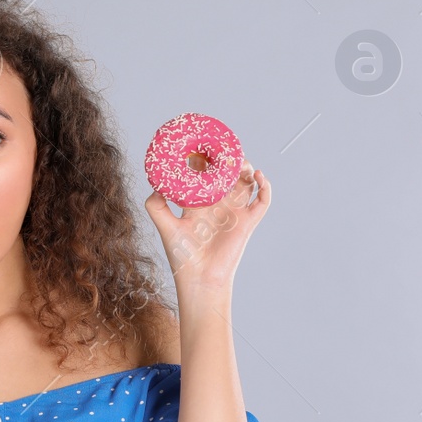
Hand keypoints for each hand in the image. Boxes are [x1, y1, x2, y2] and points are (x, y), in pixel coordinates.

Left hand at [144, 159, 269, 291]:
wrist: (200, 278)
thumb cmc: (182, 255)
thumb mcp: (165, 227)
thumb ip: (156, 206)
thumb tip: (156, 185)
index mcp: (199, 202)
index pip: (204, 174)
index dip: (205, 159)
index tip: (202, 144)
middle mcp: (218, 204)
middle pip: (227, 174)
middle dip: (227, 159)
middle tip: (225, 149)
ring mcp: (234, 211)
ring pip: (246, 182)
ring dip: (246, 168)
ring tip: (240, 162)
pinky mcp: (248, 221)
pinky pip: (262, 200)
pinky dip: (265, 187)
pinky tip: (258, 176)